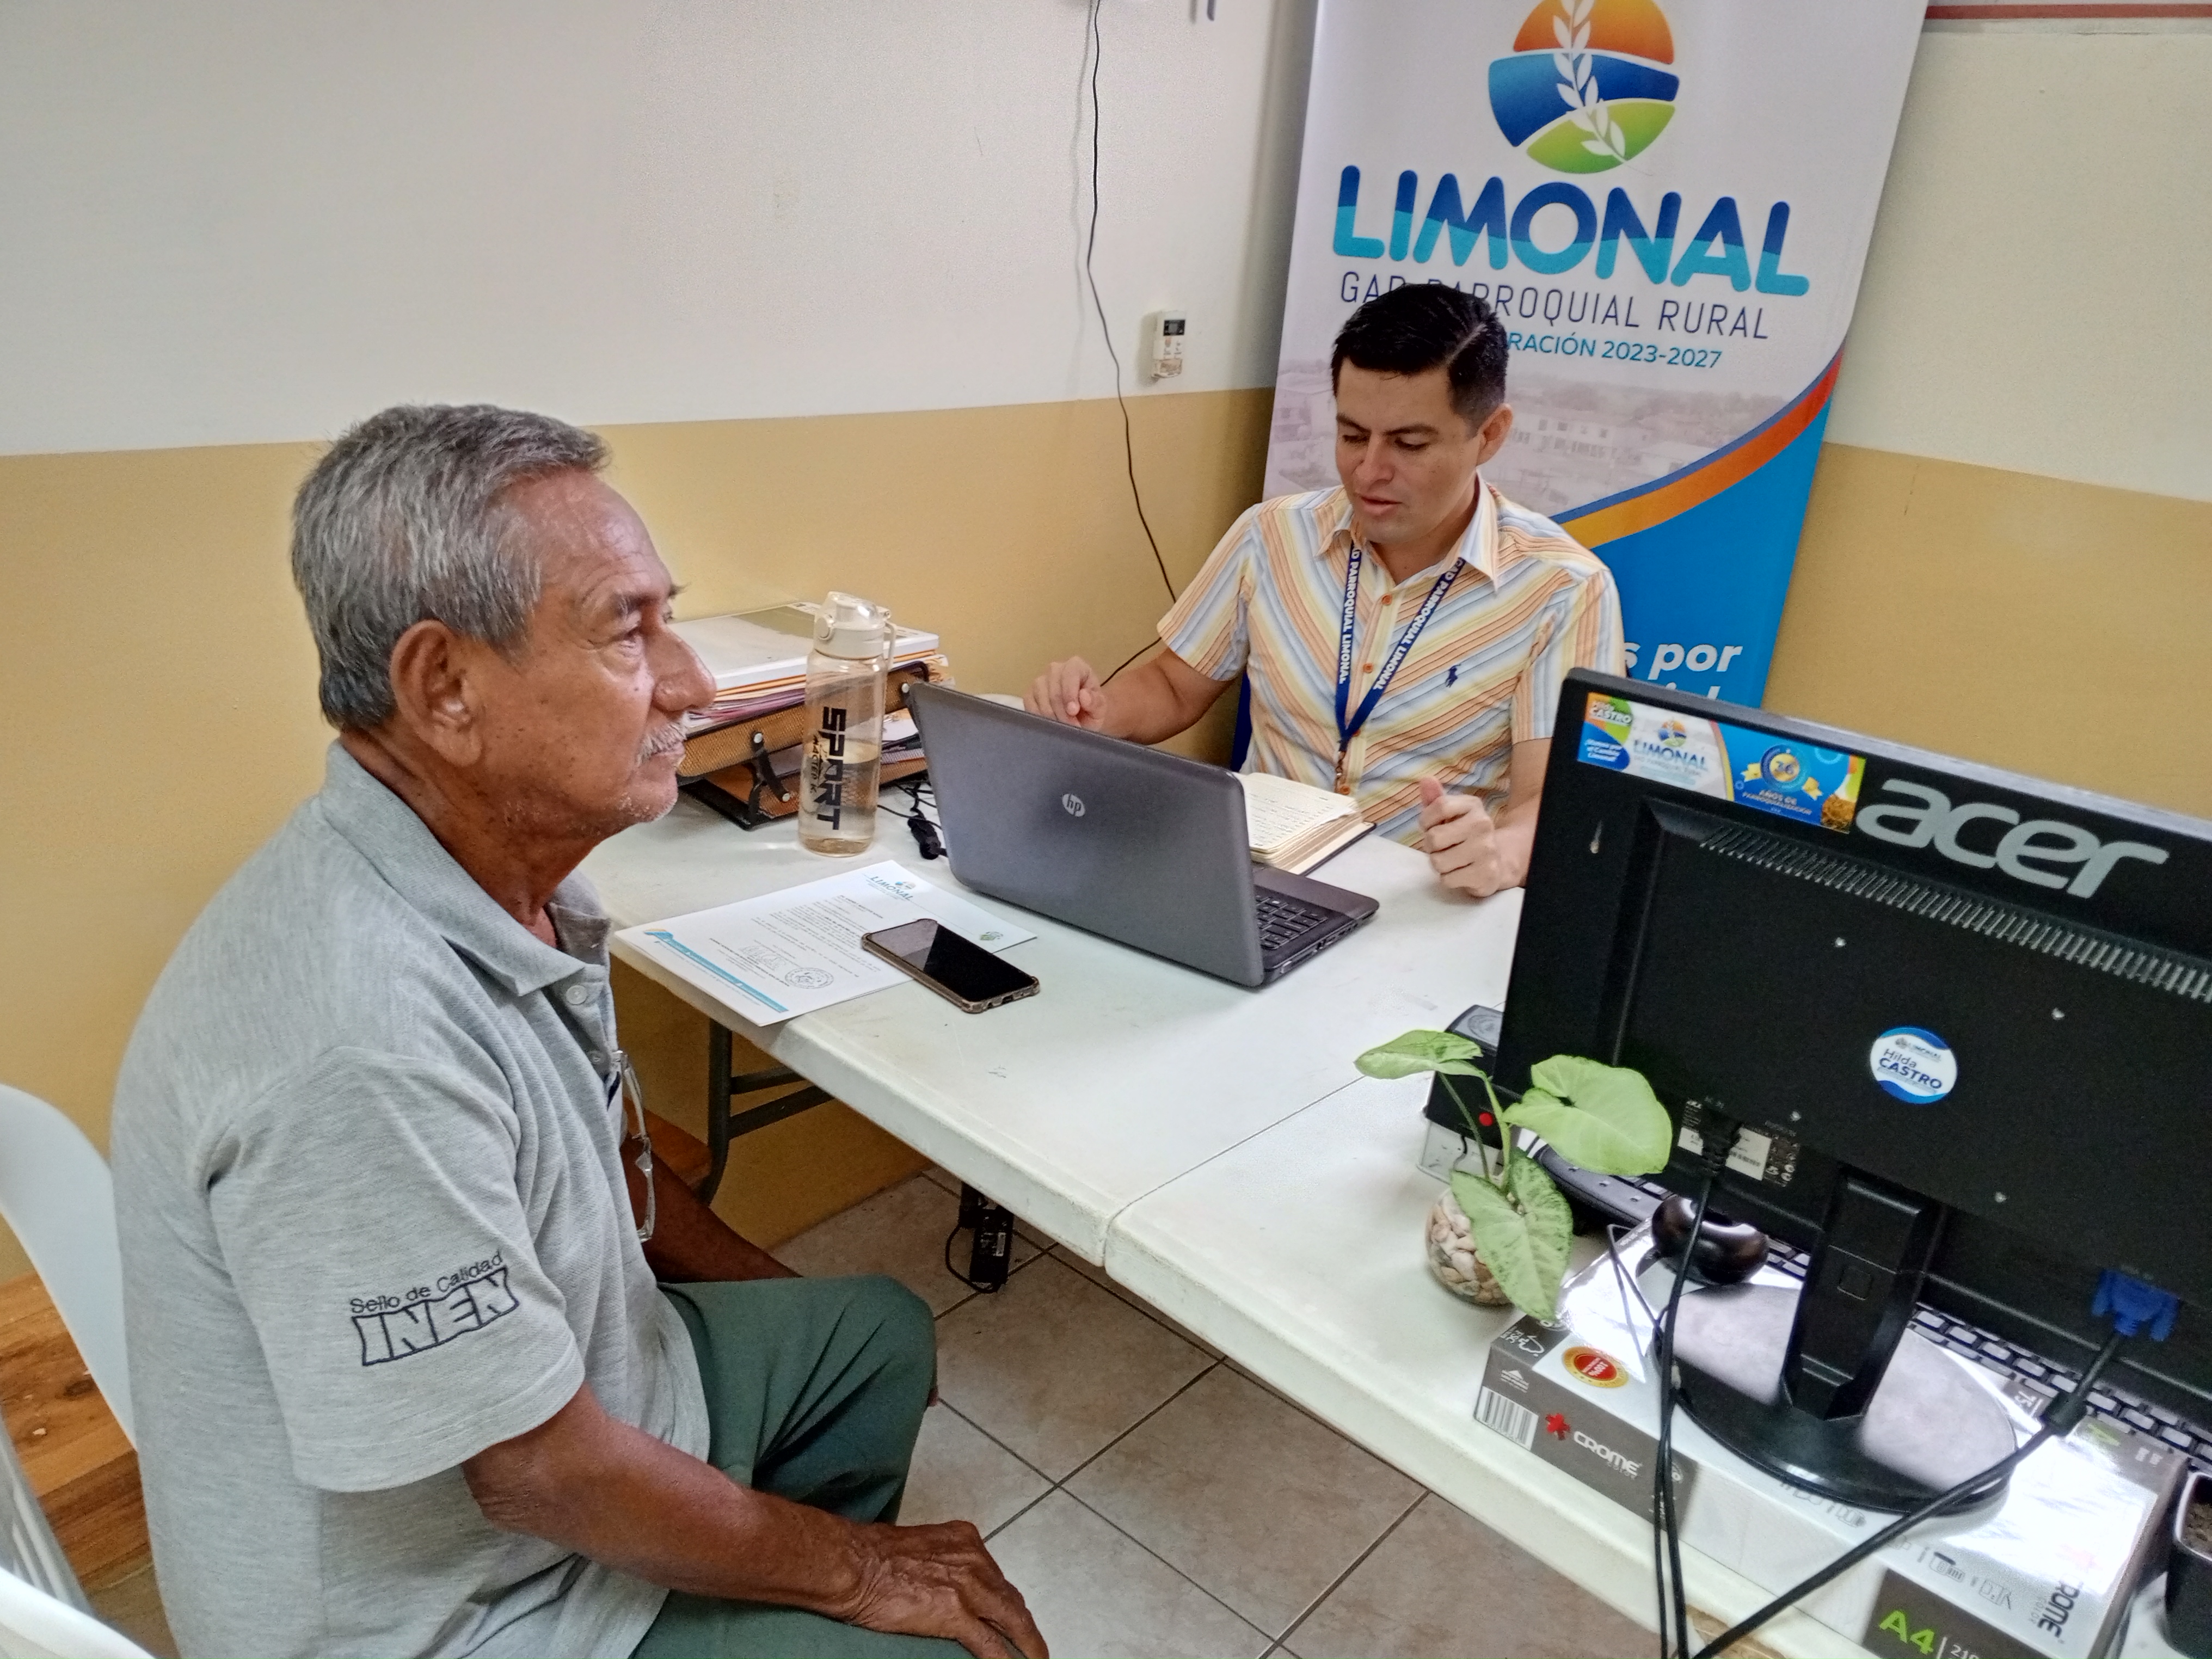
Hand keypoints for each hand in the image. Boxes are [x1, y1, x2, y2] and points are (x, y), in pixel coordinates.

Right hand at [837, 1519, 1046, 1658]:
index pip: (997, 1576)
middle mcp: (974, 1560)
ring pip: (1012, 1620)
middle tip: (1033, 1646)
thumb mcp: (921, 1546)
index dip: (1006, 1600)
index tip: (1010, 1615)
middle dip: (1023, 1625)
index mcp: (965, 1541)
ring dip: (1028, 1644)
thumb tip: (944, 1582)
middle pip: (1011, 1599)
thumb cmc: (873, 1556)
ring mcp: (968, 1587)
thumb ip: (942, 1561)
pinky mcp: (956, 1613)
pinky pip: (990, 1644)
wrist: (854, 1564)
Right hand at [1024, 657, 1107, 727]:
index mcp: (1076, 666)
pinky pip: (1029, 703)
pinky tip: (1050, 724)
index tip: (1073, 711)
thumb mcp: (1100, 709)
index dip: (1070, 693)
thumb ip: (1096, 702)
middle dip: (1061, 711)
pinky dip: (1039, 716)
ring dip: (1051, 715)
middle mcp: (1056, 669)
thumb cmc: (1091, 710)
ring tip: (1063, 728)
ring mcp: (1040, 680)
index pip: (1070, 674)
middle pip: (1054, 688)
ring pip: (1040, 695)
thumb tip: (1084, 696)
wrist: (1081, 720)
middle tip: (1071, 727)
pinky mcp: (1030, 694)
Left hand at [1418, 777, 1508, 897]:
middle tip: (1442, 847)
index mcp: (1473, 805)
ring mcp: (1486, 850)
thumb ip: (1435, 799)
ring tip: (1452, 860)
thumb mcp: (1450, 814)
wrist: (1496, 862)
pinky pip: (1447, 879)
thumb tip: (1426, 780)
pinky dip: (1448, 879)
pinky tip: (1460, 872)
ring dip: (1439, 864)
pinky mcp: (1486, 873)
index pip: (1439, 806)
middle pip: (1434, 838)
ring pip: (1438, 861)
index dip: (1426, 820)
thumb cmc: (1464, 835)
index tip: (1430, 826)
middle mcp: (1483, 824)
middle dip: (1431, 846)